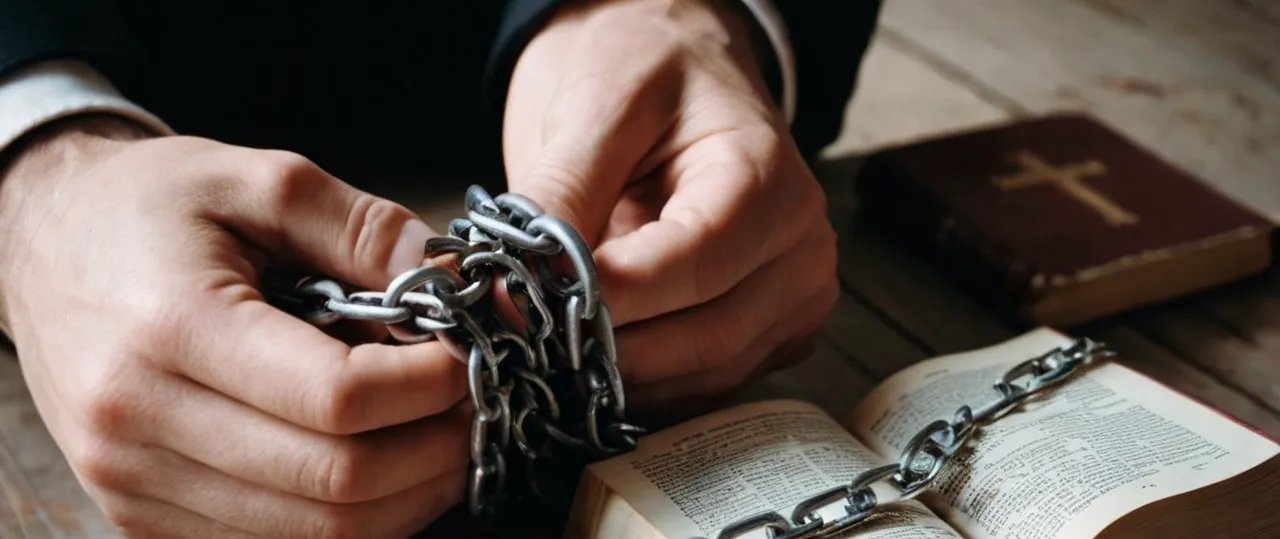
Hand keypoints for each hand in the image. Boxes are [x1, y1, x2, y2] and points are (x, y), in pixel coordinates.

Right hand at [0, 115, 467, 537]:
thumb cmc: (149, 208)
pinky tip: (384, 465)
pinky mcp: (141, 517)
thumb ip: (363, 227)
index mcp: (171, 327)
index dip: (429, 385)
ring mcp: (134, 484)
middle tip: (477, 403)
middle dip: (435, 449)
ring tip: (444, 436)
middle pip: (335, 481)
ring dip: (406, 496)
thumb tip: (458, 284)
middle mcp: (140, 422)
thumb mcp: (258, 179)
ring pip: (313, 534)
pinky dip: (349, 519)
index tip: (470, 354)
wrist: (42, 246)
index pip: (337, 398)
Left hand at [502, 0, 837, 411]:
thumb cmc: (647, 72)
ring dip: (620, 375)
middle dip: (606, 347)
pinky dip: (644, 383)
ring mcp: (793, 299)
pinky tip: (586, 358)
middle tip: (519, 340)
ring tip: (543, 348)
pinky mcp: (771, 335)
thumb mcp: (596, 108)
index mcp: (768, 179)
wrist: (681, 67)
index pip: (691, 267)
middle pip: (706, 337)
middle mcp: (801, 249)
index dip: (606, 297)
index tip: (521, 304)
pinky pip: (705, 384)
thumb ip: (561, 195)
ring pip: (705, 376)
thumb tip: (514, 287)